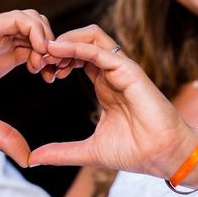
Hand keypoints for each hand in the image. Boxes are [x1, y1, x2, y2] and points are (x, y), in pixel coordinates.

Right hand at [0, 9, 53, 166]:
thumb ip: (6, 138)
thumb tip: (28, 160)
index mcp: (3, 60)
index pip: (39, 49)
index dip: (53, 61)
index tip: (52, 81)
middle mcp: (1, 45)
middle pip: (42, 32)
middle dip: (56, 49)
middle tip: (54, 72)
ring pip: (34, 19)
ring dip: (48, 38)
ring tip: (43, 64)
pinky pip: (20, 18)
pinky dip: (36, 30)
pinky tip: (37, 53)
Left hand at [29, 25, 197, 178]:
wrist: (163, 157)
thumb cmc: (136, 152)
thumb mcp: (89, 151)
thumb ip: (62, 152)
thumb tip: (34, 159)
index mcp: (105, 85)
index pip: (77, 58)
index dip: (57, 60)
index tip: (40, 72)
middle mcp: (112, 73)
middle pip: (82, 41)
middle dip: (58, 46)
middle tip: (39, 61)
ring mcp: (121, 69)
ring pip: (91, 36)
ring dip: (66, 40)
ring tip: (46, 53)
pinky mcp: (129, 70)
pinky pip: (100, 50)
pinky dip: (77, 46)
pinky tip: (57, 51)